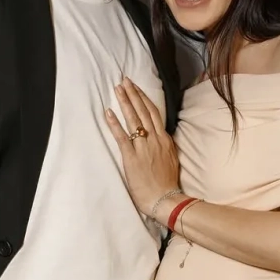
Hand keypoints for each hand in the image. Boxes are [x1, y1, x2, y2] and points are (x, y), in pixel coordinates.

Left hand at [105, 77, 180, 216]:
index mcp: (165, 140)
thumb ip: (165, 146)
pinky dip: (115, 123)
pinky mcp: (132, 157)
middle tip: (125, 80)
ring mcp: (144, 147)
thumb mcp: (171, 160)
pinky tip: (108, 112)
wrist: (165, 199)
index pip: (154, 113)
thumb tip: (160, 138)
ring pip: (134, 119)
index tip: (136, 88)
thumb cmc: (167, 183)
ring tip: (118, 89)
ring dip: (125, 102)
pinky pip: (122, 136)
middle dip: (133, 94)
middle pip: (144, 111)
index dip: (144, 99)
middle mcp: (155, 139)